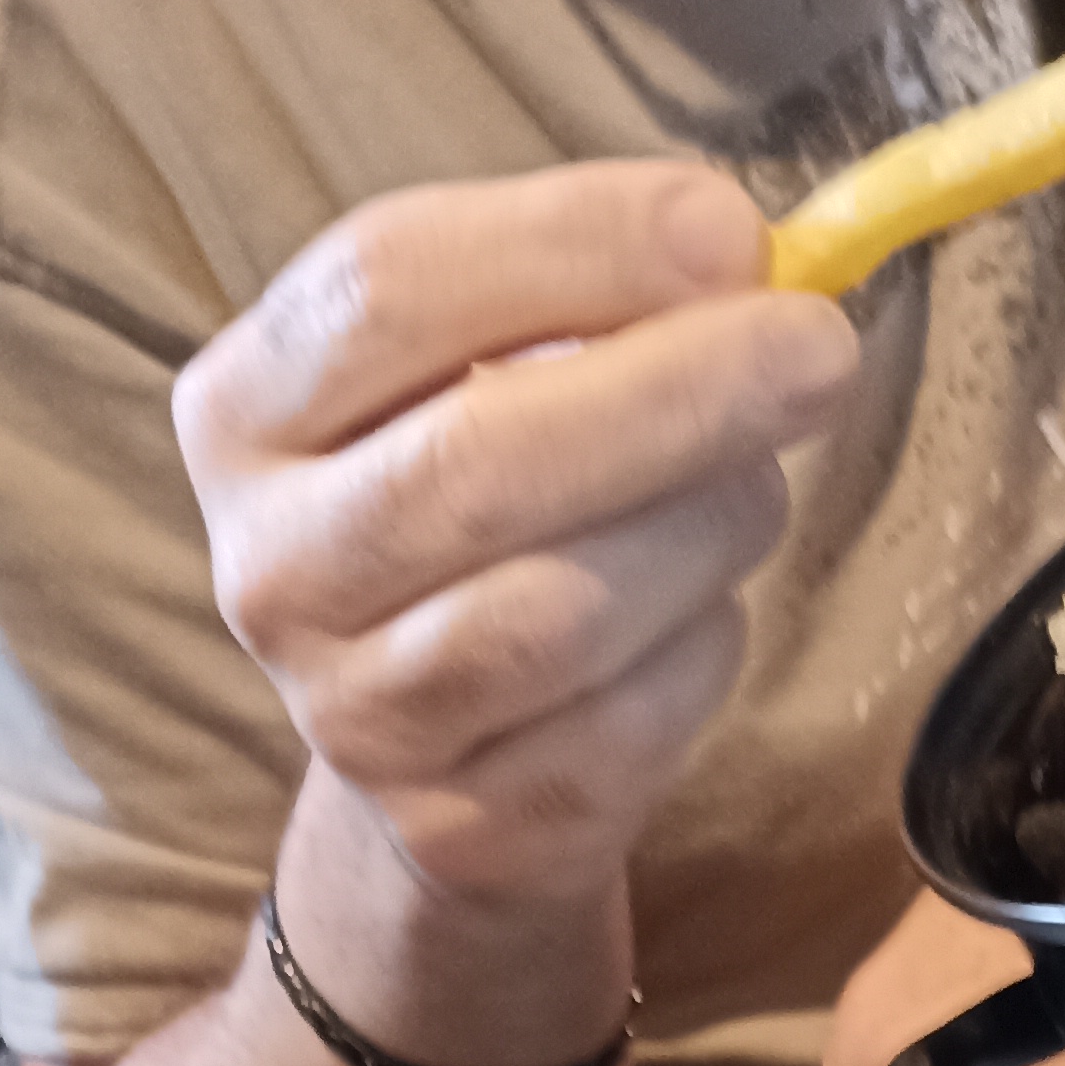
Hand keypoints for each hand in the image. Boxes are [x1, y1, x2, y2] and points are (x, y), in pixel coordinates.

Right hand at [174, 163, 860, 922]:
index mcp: (244, 410)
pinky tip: (700, 613)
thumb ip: (578, 300)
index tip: (732, 233)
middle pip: (479, 464)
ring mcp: (356, 721)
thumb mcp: (482, 372)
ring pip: (566, 611)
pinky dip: (703, 648)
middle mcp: (270, 572)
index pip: (387, 286)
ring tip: (754, 490)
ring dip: (706, 530)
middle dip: (678, 395)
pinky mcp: (464, 832)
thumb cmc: (480, 508)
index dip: (574, 244)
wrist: (438, 754)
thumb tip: (736, 261)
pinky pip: (628, 722)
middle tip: (820, 352)